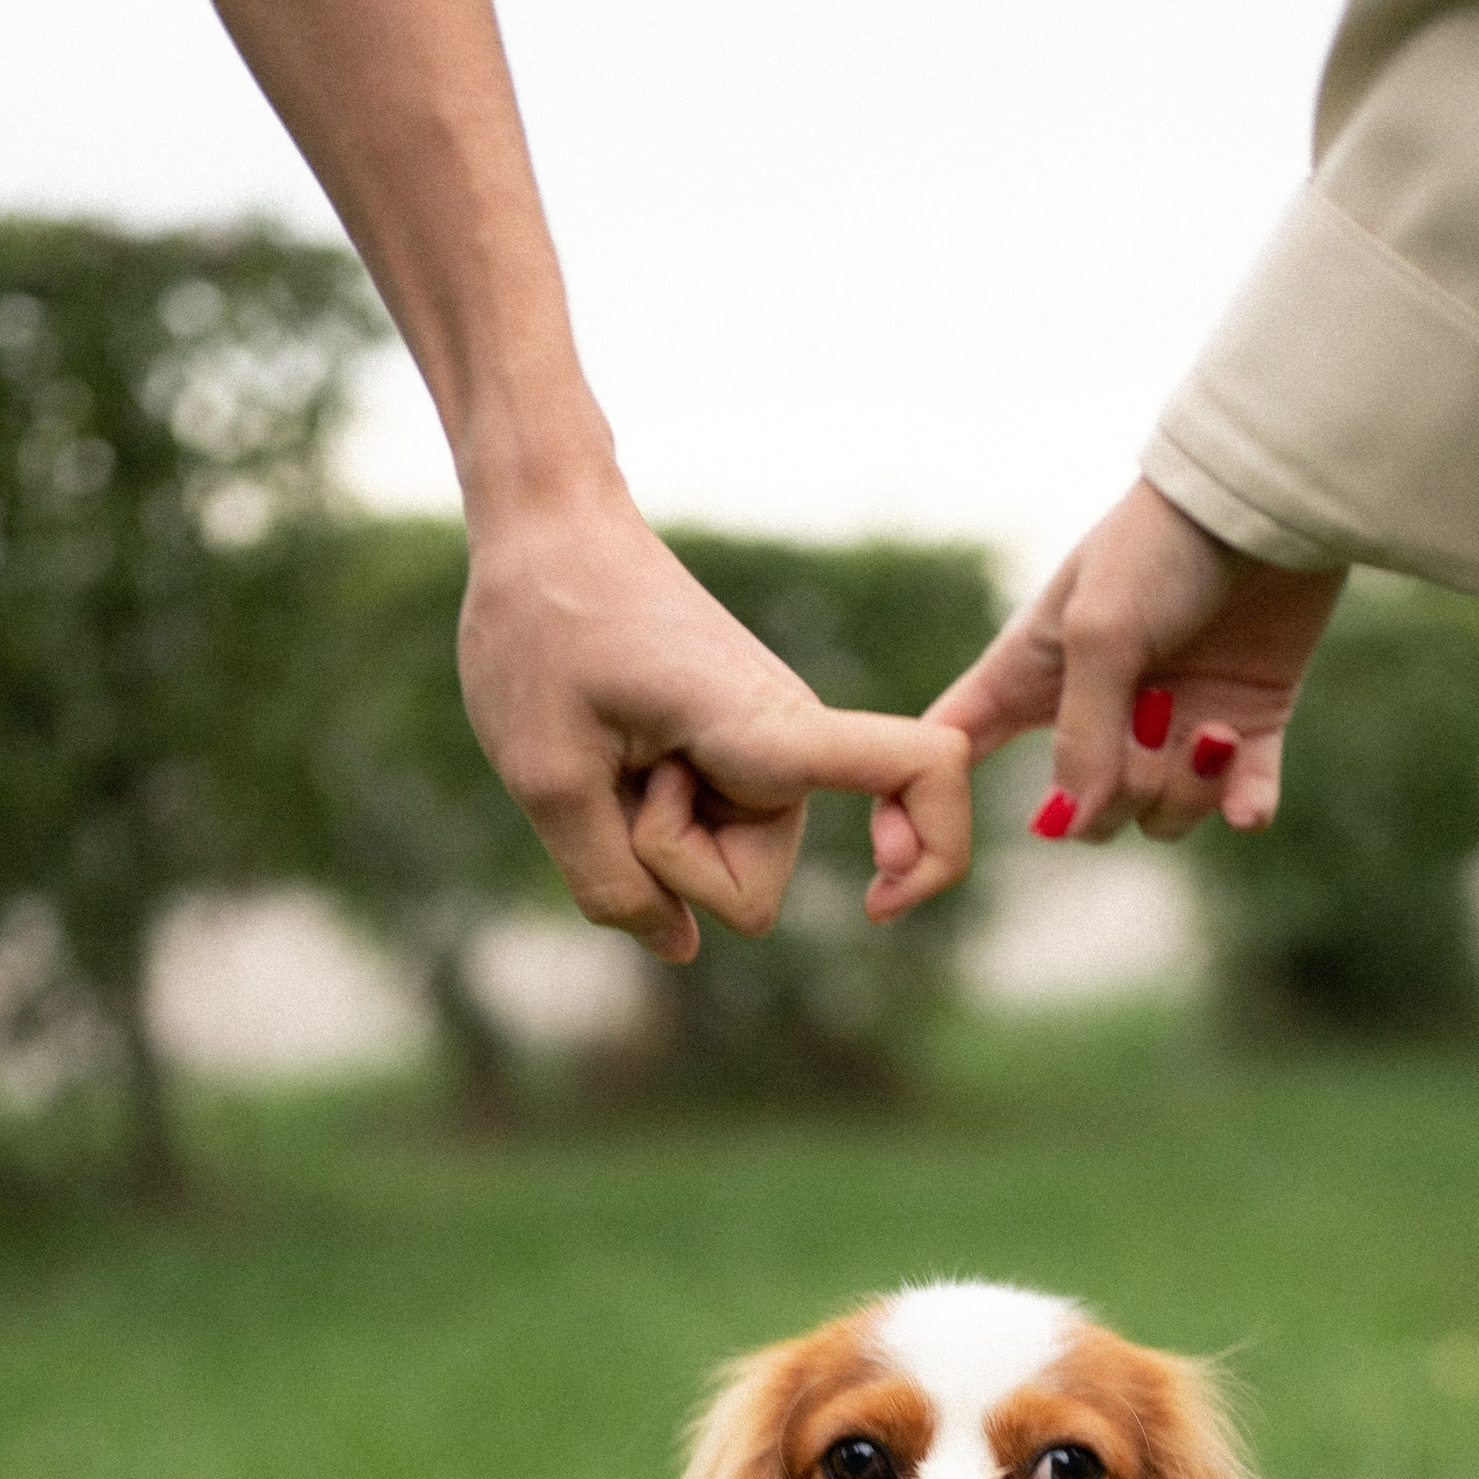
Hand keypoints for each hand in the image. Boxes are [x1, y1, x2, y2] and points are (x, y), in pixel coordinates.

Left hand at [457, 475, 972, 962]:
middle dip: (669, 865)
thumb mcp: (545, 777)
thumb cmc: (540, 630)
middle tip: (616, 768)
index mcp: (768, 727)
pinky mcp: (735, 753)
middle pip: (750, 891)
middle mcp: (789, 741)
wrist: (544, 528)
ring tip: (612, 746)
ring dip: (651, 838)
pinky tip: (618, 763)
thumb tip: (679, 950)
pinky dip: (654, 822)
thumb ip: (609, 883)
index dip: (939, 852)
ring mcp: (765, 750)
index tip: (879, 902)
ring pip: (722, 870)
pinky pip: (706, 838)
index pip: (921, 767)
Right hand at [928, 478, 1342, 847]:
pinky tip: (1247, 806)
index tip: (903, 866)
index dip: (929, 806)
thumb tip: (1069, 828)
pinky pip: (1241, 803)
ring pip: (1160, 816)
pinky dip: (1244, 806)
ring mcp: (1175, 724)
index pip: (962, 750)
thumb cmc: (1162, 544)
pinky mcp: (1246, 726)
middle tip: (1156, 714)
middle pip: (1086, 813)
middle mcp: (1101, 710)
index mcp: (1037, 675)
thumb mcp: (1100, 633)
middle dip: (1120, 787)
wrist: (1266, 501)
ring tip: (1213, 731)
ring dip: (1187, 788)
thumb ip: (1080, 736)